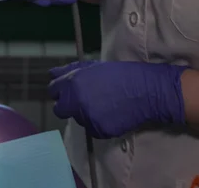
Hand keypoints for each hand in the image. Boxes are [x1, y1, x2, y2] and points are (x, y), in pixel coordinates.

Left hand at [49, 60, 187, 138]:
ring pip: (77, 119)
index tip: (70, 92)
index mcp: (72, 83)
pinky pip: (92, 129)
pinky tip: (110, 115)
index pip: (53, 90)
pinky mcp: (98, 130)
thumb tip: (51, 73)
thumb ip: (69, 70)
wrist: (146, 90)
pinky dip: (98, 124)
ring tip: (103, 105)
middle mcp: (75, 101)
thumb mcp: (92, 67)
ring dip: (84, 114)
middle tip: (83, 101)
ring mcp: (86, 117)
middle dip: (68, 105)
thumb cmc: (119, 74)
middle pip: (59, 109)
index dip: (62, 91)